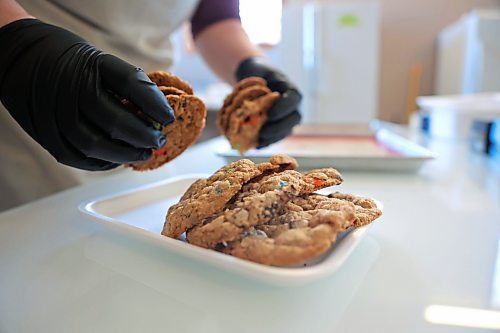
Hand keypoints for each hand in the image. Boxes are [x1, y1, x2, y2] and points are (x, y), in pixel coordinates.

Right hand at [0, 19, 173, 170]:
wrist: (20, 56)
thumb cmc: (70, 61)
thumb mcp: (98, 60)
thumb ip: (124, 85)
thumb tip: (158, 114)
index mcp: (91, 64)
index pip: (130, 83)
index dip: (154, 103)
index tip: (170, 118)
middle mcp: (72, 87)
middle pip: (114, 121)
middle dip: (143, 136)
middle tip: (158, 141)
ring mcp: (55, 111)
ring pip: (95, 144)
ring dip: (125, 154)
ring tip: (143, 154)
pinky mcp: (44, 131)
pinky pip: (75, 156)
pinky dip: (100, 163)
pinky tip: (116, 161)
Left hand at [235, 57, 301, 147]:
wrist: (255, 80)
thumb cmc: (259, 74)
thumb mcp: (263, 71)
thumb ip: (265, 81)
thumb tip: (266, 93)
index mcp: (292, 92)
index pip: (292, 101)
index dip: (283, 109)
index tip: (270, 114)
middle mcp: (294, 108)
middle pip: (292, 121)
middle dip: (278, 128)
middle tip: (263, 132)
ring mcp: (288, 120)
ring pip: (285, 132)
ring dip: (272, 138)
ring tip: (258, 141)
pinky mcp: (279, 129)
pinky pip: (276, 138)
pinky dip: (266, 143)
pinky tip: (255, 146)